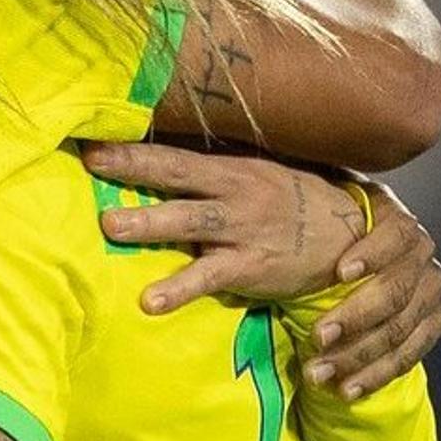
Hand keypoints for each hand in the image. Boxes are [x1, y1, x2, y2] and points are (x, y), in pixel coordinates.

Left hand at [83, 143, 367, 309]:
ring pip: (190, 222)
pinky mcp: (249, 266)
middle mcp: (234, 194)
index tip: (93, 139)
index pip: (175, 154)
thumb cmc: (290, 205)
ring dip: (150, 223)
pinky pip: (208, 277)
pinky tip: (149, 301)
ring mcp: (241, 230)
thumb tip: (158, 165)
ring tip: (110, 226)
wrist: (347, 236)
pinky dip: (179, 289)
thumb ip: (211, 175)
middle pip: (177, 176)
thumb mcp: (255, 178)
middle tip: (94, 161)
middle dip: (135, 167)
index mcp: (231, 169)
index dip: (135, 147)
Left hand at [302, 181, 440, 396]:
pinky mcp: (433, 321)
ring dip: (357, 356)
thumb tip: (254, 219)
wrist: (354, 272)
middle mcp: (422, 255)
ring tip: (317, 374)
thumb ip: (298, 219)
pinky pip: (409, 354)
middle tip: (317, 338)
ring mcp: (431, 291)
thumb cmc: (323, 243)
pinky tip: (346, 390)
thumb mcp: (313, 226)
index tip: (340, 273)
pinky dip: (376, 375)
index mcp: (397, 222)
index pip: (398, 232)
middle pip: (397, 289)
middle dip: (355, 317)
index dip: (373, 252)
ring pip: (400, 329)